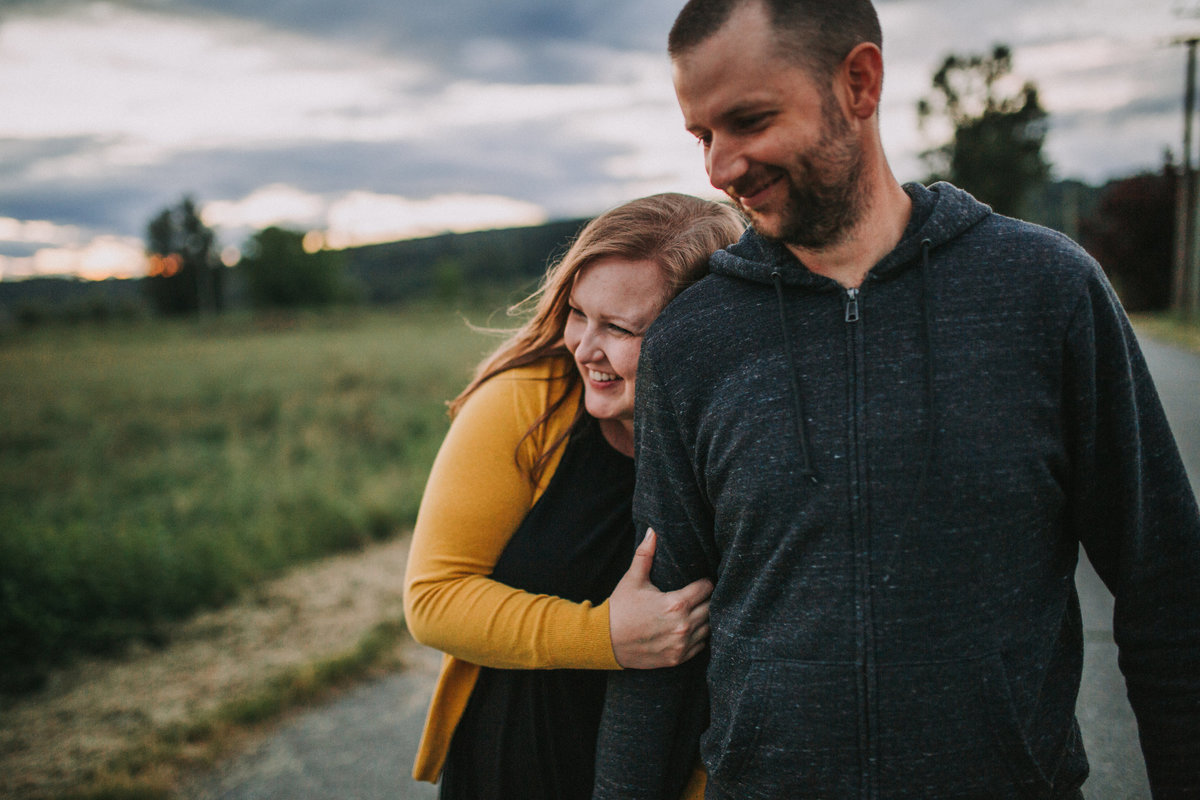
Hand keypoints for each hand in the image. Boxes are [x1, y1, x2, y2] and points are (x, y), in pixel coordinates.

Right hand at [608, 529, 712, 668]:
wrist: (604, 641)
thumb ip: (645, 554)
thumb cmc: (620, 608)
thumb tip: (652, 531)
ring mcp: (681, 644)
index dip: (705, 582)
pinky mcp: (678, 658)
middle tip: (698, 595)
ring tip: (695, 610)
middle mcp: (683, 625)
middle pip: (711, 608)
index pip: (707, 588)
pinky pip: (701, 646)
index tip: (700, 581)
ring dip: (704, 618)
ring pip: (709, 628)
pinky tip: (689, 628)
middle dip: (706, 600)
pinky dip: (698, 637)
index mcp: (676, 603)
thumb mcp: (633, 579)